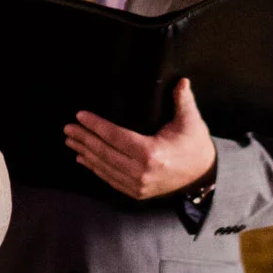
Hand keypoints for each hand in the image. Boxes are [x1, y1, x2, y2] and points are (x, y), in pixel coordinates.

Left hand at [65, 77, 214, 201]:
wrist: (204, 177)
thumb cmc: (196, 146)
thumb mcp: (192, 122)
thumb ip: (183, 100)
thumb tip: (181, 80)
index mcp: (151, 153)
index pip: (116, 137)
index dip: (96, 126)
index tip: (80, 116)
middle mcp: (141, 172)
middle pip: (105, 153)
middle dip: (84, 139)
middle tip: (68, 128)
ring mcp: (137, 185)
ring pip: (104, 168)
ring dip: (85, 153)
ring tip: (71, 140)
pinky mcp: (136, 193)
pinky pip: (109, 180)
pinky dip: (94, 169)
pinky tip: (82, 159)